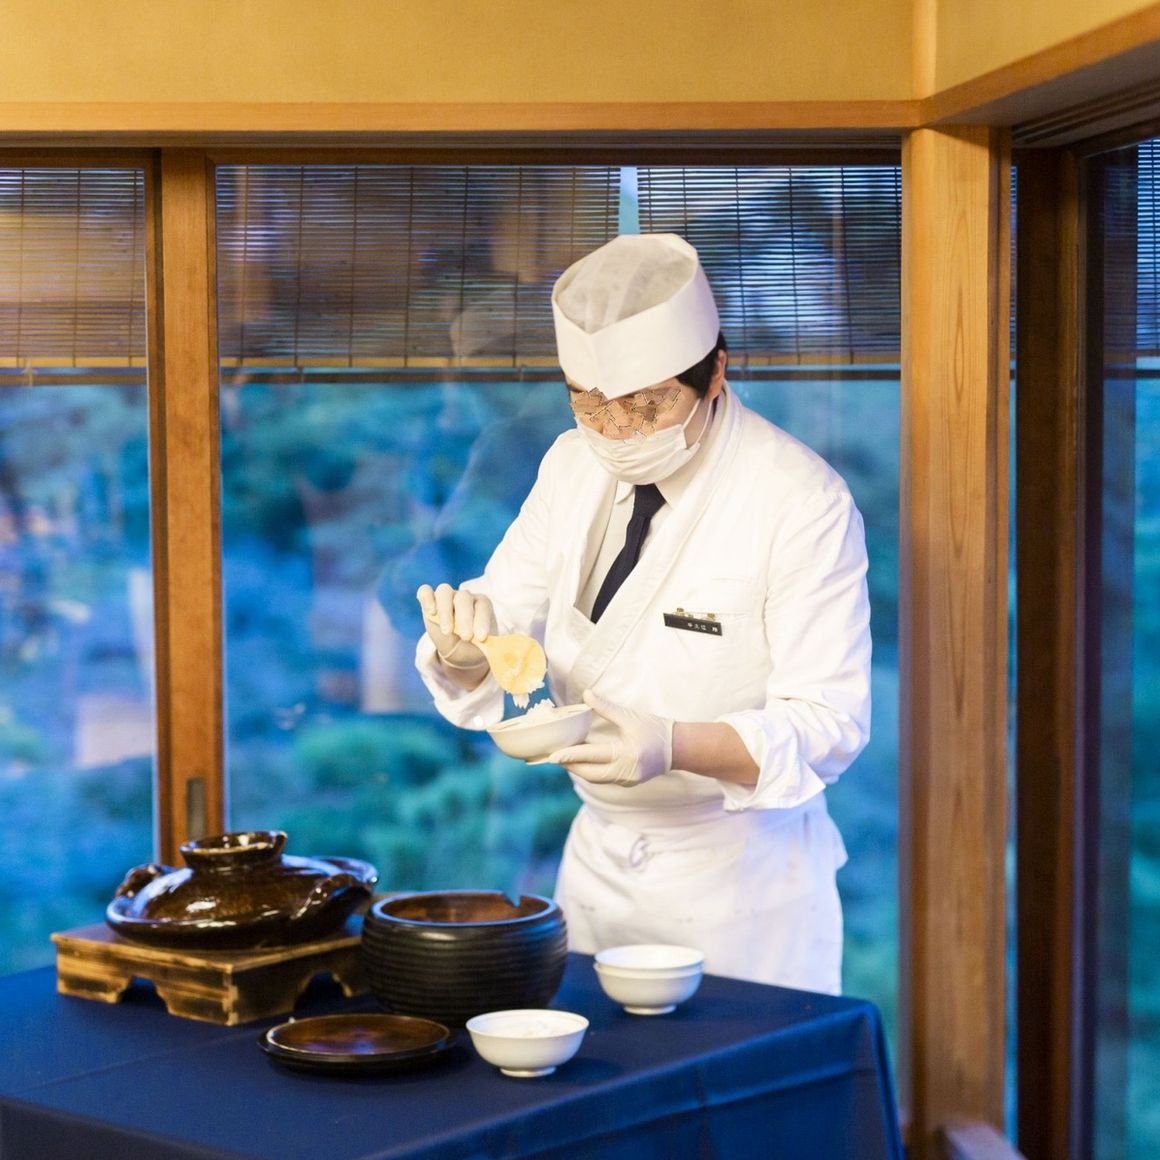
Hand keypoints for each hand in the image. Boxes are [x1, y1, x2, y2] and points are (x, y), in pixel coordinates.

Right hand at [416, 583, 494, 672]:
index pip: (482, 605)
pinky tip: (430, 612)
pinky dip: (427, 598)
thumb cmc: (476, 646)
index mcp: (482, 604)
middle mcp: (465, 597)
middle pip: (463, 598)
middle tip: (465, 637)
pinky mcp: (429, 602)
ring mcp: (447, 598)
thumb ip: (492, 645)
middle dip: (465, 618)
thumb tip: (502, 651)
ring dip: (445, 610)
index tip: (481, 637)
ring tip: (447, 631)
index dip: (482, 620)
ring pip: (444, 591)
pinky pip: (425, 592)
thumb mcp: (486, 647)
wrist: (462, 651)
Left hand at [547, 689, 672, 786]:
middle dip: (571, 766)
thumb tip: (586, 694)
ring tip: (564, 759)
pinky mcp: (629, 782)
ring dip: (580, 770)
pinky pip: (605, 779)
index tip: (552, 756)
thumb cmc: (655, 729)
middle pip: (590, 774)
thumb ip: (606, 707)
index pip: (591, 756)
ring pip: (596, 779)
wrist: (679, 748)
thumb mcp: (630, 716)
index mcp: (626, 754)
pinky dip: (592, 771)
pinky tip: (583, 763)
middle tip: (553, 758)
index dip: (570, 756)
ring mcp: (628, 780)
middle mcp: (626, 772)